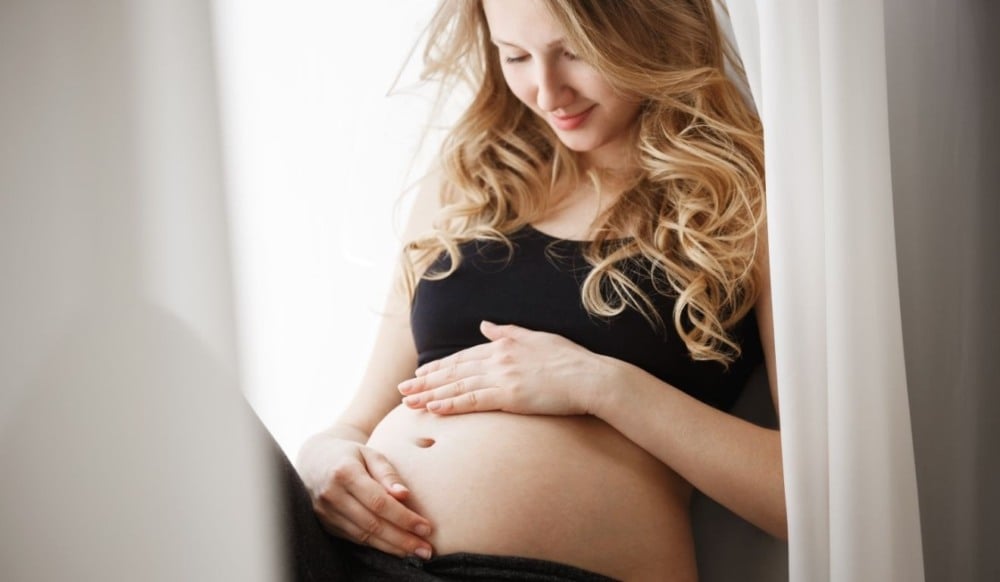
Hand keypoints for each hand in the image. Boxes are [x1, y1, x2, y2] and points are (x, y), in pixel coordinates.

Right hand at [297, 435, 432, 558]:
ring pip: (363, 536)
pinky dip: (377, 545)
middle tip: (426, 549)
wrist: (315, 459)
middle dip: (402, 539)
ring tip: (416, 551)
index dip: (404, 518)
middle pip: (372, 524)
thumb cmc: (350, 454)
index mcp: (344, 472)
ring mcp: (325, 512)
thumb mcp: (370, 453)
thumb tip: (404, 495)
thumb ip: (388, 473)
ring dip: (392, 547)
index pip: (379, 502)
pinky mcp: (325, 524)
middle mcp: (332, 495)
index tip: (426, 528)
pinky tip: (395, 548)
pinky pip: (355, 538)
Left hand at [397, 321, 608, 415]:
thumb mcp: (537, 337)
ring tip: (409, 403)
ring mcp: (502, 377)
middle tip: (402, 391)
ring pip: (458, 386)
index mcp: (504, 345)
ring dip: (431, 395)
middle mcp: (498, 358)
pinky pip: (473, 401)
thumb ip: (508, 332)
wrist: (590, 377)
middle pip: (453, 371)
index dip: (439, 366)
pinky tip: (434, 410)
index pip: (463, 357)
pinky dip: (451, 405)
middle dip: (425, 381)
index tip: (420, 374)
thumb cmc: (570, 359)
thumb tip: (485, 324)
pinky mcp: (509, 396)